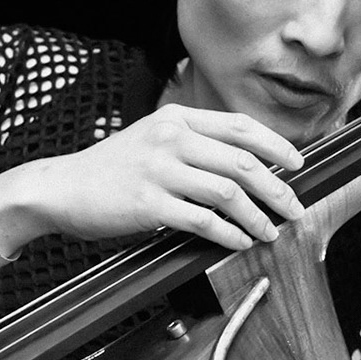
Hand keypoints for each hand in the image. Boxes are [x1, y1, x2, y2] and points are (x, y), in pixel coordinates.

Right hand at [0, 104, 306, 250]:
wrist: (61, 187)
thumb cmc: (112, 168)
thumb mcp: (153, 137)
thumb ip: (194, 143)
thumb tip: (247, 164)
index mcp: (177, 118)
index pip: (240, 127)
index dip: (276, 146)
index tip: (299, 164)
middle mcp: (171, 139)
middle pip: (243, 163)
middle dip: (278, 189)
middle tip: (295, 208)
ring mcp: (159, 170)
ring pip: (229, 193)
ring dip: (258, 217)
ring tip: (270, 231)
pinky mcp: (149, 204)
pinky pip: (203, 220)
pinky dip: (229, 234)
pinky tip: (240, 242)